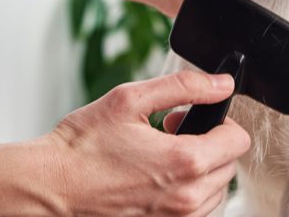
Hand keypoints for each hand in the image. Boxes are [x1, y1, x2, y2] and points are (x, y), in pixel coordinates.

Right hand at [44, 71, 249, 216]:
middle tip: (169, 132)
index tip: (190, 117)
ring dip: (199, 171)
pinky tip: (154, 179)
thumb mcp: (130, 99)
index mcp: (185, 162)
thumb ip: (184, 87)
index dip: (219, 121)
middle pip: (229, 166)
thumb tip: (221, 84)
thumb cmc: (82, 145)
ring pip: (215, 192)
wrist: (50, 186)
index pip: (239, 141)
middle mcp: (186, 198)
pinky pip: (194, 212)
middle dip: (208, 144)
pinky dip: (185, 193)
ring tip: (160, 156)